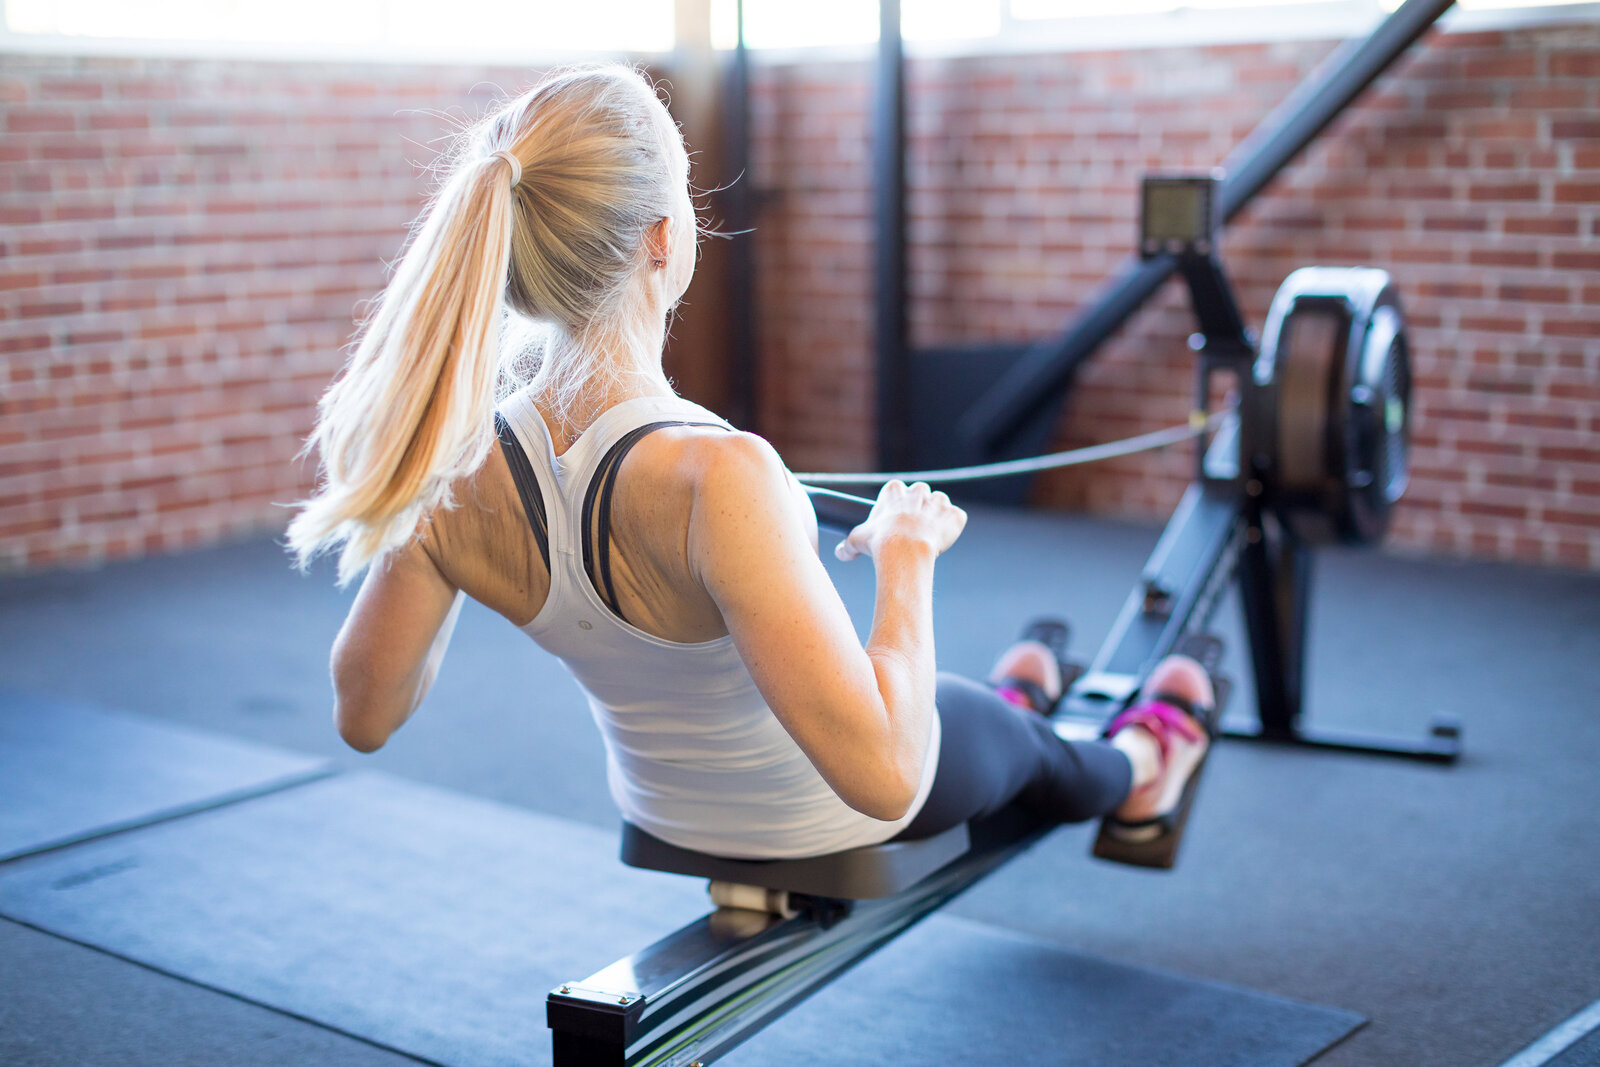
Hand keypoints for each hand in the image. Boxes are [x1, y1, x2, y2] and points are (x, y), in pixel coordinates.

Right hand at [835, 480, 965, 561]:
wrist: (905, 552)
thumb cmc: (879, 542)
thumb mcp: (857, 540)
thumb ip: (848, 545)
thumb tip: (841, 554)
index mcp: (895, 490)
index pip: (896, 490)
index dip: (895, 506)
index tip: (893, 521)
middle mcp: (919, 491)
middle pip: (920, 493)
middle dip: (918, 507)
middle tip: (911, 529)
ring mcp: (939, 502)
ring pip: (940, 503)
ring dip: (936, 516)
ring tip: (928, 536)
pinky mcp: (955, 516)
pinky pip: (957, 518)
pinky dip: (952, 527)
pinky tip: (942, 540)